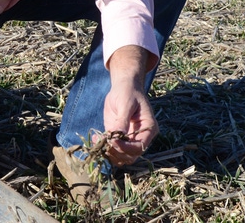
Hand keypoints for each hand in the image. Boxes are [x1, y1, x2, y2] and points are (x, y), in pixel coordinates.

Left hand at [100, 45, 158, 165]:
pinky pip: (112, 150)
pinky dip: (103, 148)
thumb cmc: (128, 92)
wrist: (123, 87)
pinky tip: (95, 139)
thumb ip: (122, 120)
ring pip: (121, 157)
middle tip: (104, 142)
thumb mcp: (126, 103)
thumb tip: (117, 136)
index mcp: (149, 129)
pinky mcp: (118, 138)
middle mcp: (141, 137)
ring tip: (98, 140)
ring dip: (109, 153)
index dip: (126, 148)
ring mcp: (129, 139)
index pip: (140, 146)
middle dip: (117, 152)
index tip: (113, 141)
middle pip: (131, 156)